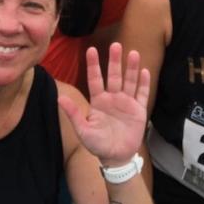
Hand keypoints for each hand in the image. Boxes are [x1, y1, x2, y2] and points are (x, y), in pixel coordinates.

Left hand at [58, 43, 149, 165]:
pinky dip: (144, 84)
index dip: (93, 65)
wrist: (116, 158)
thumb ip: (73, 114)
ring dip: (131, 68)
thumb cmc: (98, 145)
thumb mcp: (83, 130)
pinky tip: (144, 72)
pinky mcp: (139, 110)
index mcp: (98, 101)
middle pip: (114, 76)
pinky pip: (142, 94)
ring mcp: (126, 103)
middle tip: (116, 44)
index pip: (95, 79)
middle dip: (115, 61)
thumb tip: (59, 98)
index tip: (91, 50)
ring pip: (129, 81)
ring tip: (133, 53)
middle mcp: (113, 98)